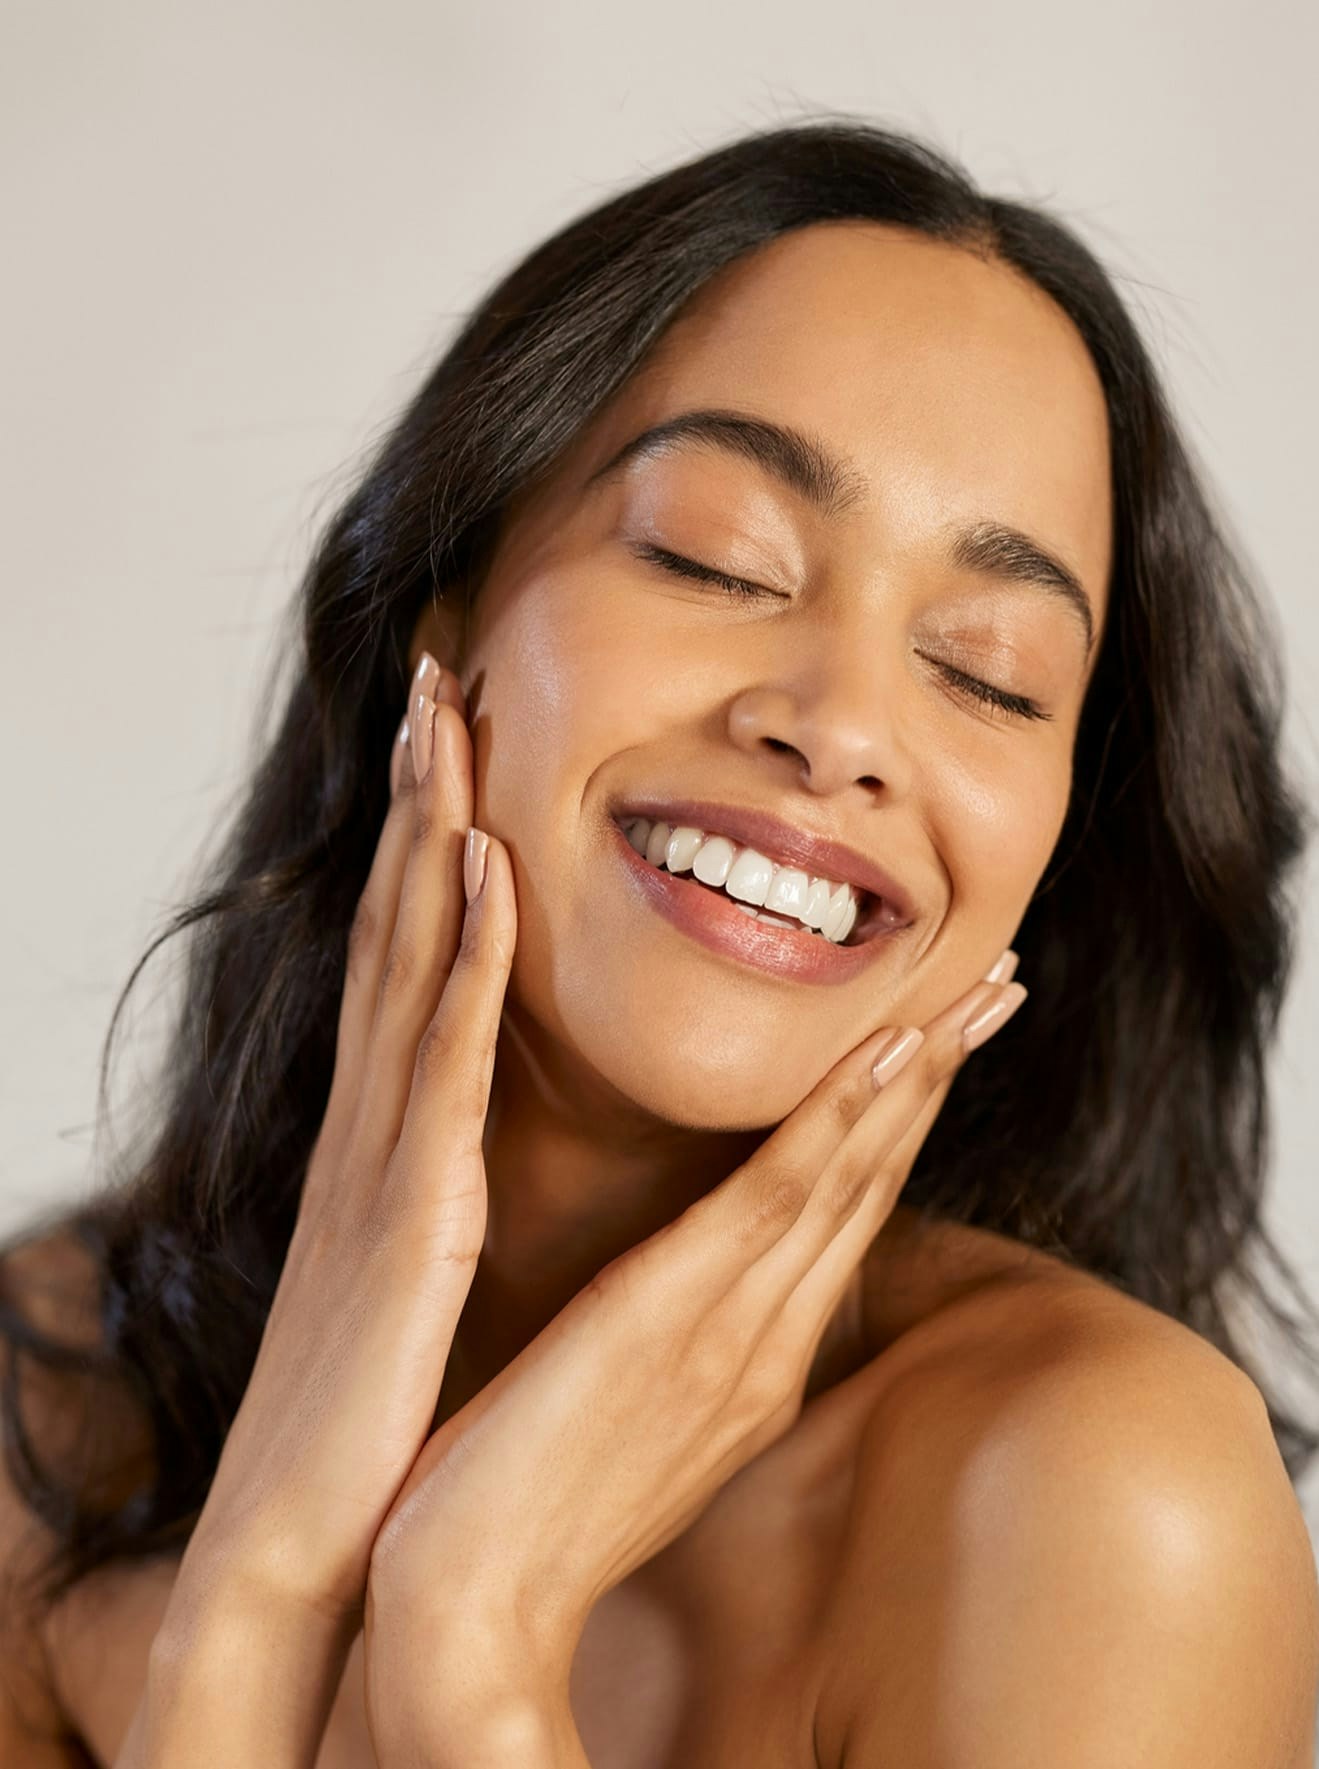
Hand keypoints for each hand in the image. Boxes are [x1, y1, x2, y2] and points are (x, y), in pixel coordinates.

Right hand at [166, 652, 516, 1633]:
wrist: (303, 1537)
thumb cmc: (366, 1407)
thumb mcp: (404, 1264)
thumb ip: (427, 1181)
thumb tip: (457, 1127)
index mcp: (386, 1134)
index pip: (405, 956)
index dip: (425, 841)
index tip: (453, 741)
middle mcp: (374, 1118)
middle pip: (397, 922)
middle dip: (417, 792)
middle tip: (440, 674)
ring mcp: (385, 1151)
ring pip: (410, 957)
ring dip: (432, 829)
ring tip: (451, 718)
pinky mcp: (411, 1204)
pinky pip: (441, 1055)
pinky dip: (463, 951)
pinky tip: (485, 863)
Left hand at [364, 951, 1025, 1722]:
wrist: (476, 1601)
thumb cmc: (531, 1500)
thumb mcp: (626, 1414)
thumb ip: (676, 1346)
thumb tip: (685, 1286)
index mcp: (756, 1361)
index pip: (845, 1216)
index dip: (901, 1122)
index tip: (940, 1039)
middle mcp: (769, 1342)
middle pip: (874, 1185)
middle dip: (942, 1080)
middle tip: (1000, 989)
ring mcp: (735, 1330)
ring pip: (849, 1176)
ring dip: (917, 1077)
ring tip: (974, 994)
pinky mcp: (677, 1315)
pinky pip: (779, 1198)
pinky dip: (840, 1120)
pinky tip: (888, 1054)